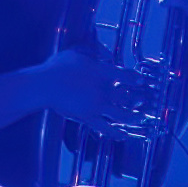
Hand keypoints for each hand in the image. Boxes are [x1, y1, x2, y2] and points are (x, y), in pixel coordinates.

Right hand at [35, 49, 160, 131]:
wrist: (45, 85)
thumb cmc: (58, 67)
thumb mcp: (77, 51)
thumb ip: (94, 50)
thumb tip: (107, 53)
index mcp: (103, 73)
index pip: (128, 76)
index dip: (137, 79)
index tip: (141, 81)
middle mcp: (105, 90)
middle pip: (129, 97)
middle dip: (138, 99)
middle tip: (142, 100)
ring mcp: (97, 106)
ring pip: (123, 115)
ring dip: (134, 118)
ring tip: (140, 118)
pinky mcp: (88, 118)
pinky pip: (106, 128)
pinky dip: (116, 133)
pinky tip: (123, 136)